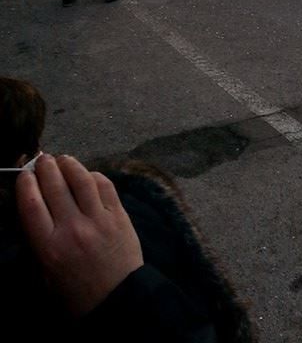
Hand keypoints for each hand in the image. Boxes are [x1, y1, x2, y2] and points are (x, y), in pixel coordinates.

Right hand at [16, 154, 142, 315]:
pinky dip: (93, 175)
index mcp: (49, 248)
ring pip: (80, 179)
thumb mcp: (46, 276)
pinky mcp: (118, 215)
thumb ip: (39, 244)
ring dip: (69, 164)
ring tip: (63, 159)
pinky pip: (104, 185)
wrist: (119, 300)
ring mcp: (97, 219)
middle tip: (42, 160)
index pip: (31, 205)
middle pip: (54, 186)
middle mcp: (72, 229)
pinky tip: (86, 174)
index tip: (24, 175)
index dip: (25, 184)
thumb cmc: (77, 294)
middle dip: (45, 168)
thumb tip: (34, 211)